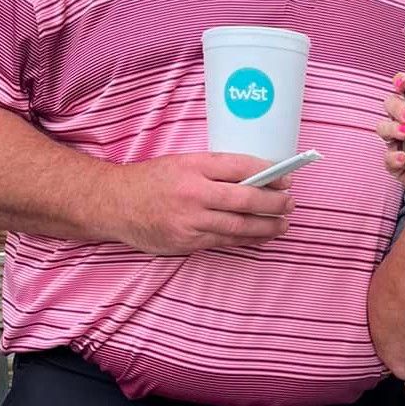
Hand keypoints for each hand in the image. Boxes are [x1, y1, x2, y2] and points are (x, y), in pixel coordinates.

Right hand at [111, 152, 294, 254]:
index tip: (286, 177)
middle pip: (245, 198)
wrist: (114, 204)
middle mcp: (193, 193)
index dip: (269, 173)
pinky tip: (260, 237)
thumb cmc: (152, 180)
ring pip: (238, 226)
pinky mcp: (185, 243)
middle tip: (290, 203)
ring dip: (266, 226)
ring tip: (283, 224)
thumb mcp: (183, 162)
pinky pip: (223, 242)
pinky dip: (245, 240)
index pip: (241, 167)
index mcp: (194, 166)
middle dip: (274, 203)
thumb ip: (215, 169)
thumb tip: (256, 177)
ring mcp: (189, 221)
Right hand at [375, 72, 404, 205]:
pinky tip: (404, 157)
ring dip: (392, 128)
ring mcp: (399, 143)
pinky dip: (393, 156)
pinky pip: (387, 158)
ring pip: (383, 128)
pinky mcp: (396, 164)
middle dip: (397, 106)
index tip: (404, 80)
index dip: (401, 81)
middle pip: (390, 105)